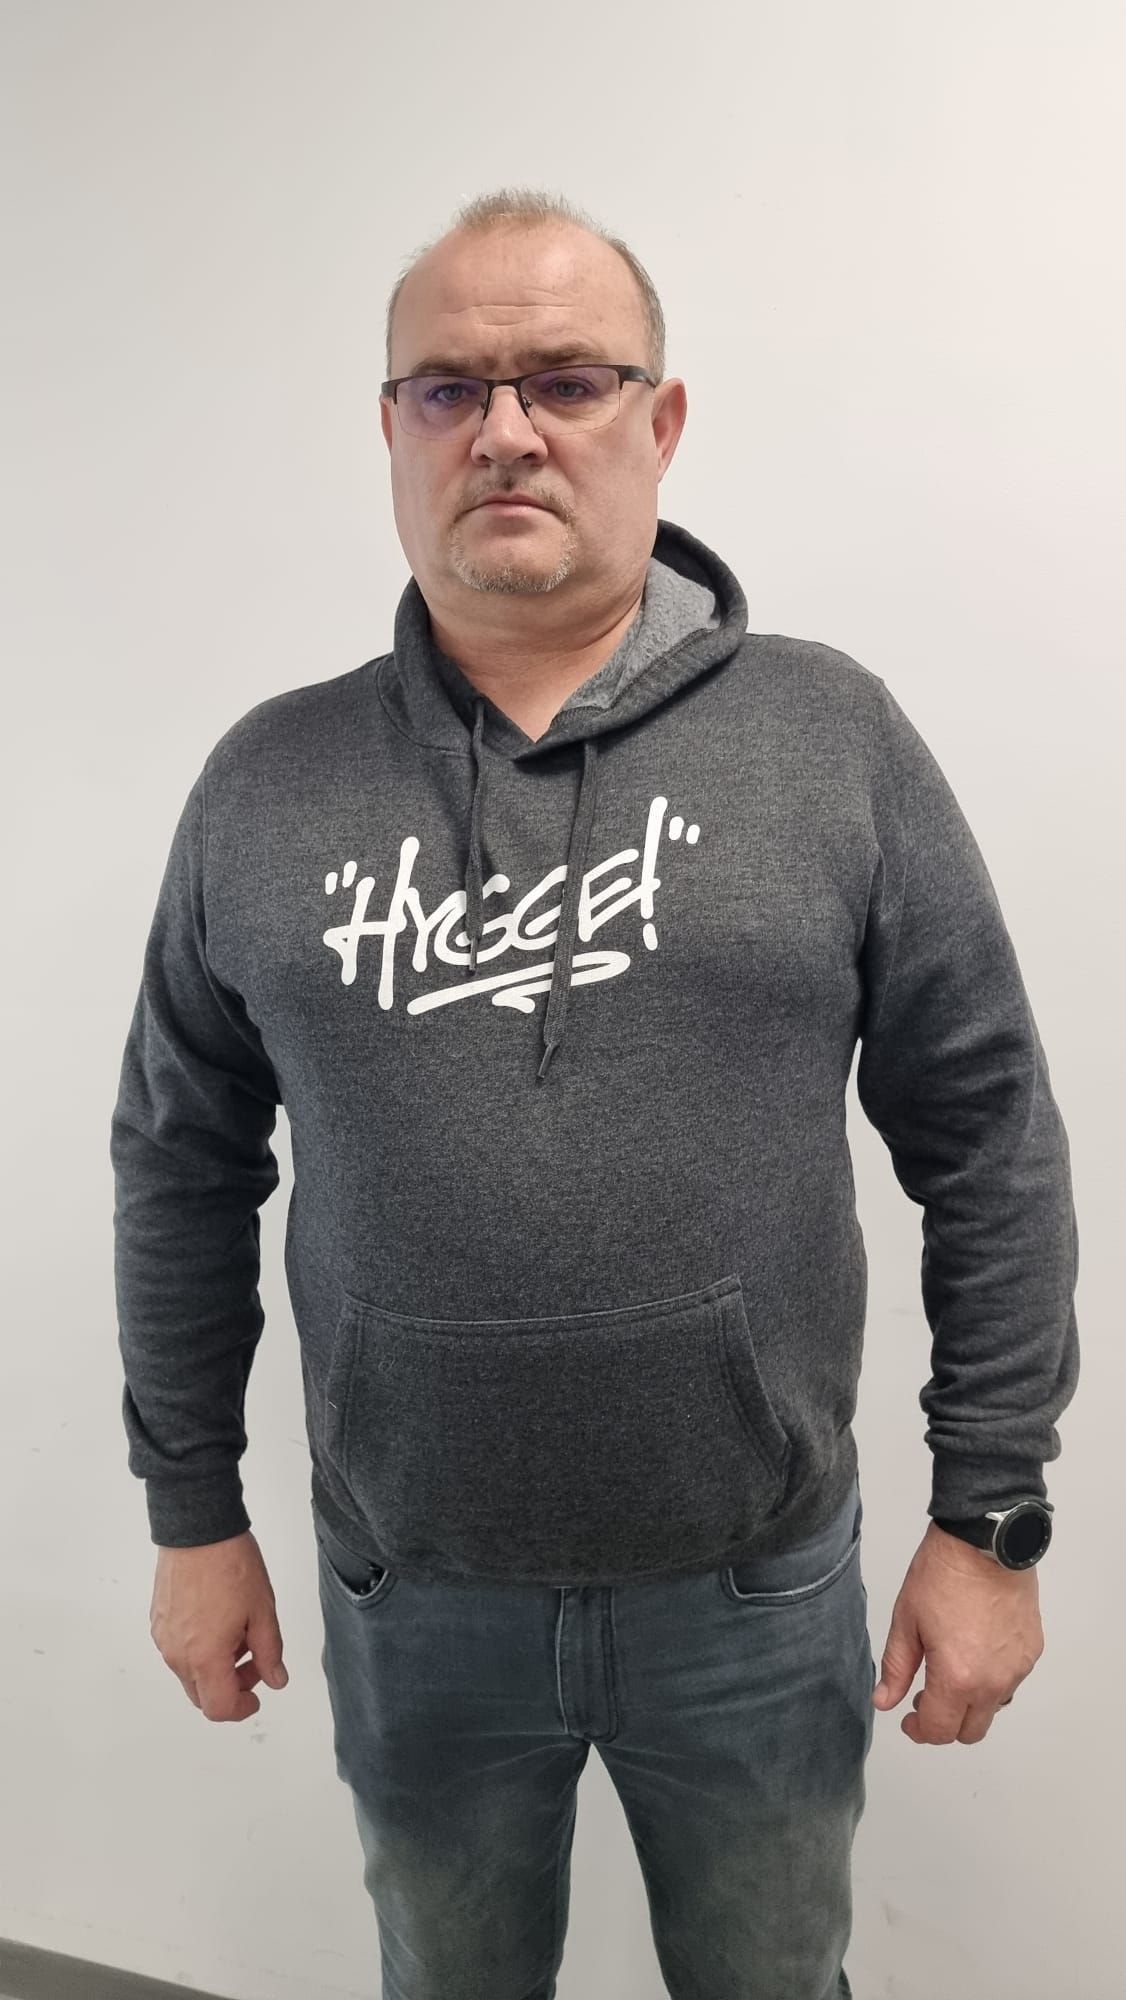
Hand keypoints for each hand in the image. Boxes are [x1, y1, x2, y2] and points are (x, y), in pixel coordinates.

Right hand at [150, 1530, 288, 1721]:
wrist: (198, 1528)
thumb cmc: (231, 1565)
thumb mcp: (263, 1611)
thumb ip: (269, 1652)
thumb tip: (275, 1679)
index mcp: (204, 1657)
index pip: (219, 1708)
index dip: (242, 1709)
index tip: (256, 1697)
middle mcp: (177, 1654)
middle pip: (201, 1695)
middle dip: (230, 1688)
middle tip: (254, 1662)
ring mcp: (163, 1637)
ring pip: (189, 1673)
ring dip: (214, 1667)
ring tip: (239, 1632)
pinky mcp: (158, 1620)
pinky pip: (178, 1650)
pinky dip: (198, 1649)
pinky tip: (218, 1621)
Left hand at [871, 1522, 1042, 1744]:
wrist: (986, 1542)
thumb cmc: (942, 1575)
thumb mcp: (907, 1620)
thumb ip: (896, 1668)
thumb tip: (885, 1701)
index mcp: (958, 1678)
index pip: (940, 1730)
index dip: (919, 1731)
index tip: (908, 1718)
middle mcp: (994, 1682)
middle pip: (971, 1731)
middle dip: (945, 1723)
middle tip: (926, 1698)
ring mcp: (1018, 1668)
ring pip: (993, 1707)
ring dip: (971, 1703)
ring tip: (952, 1671)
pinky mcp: (1032, 1651)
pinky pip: (1011, 1681)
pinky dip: (992, 1679)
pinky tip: (976, 1651)